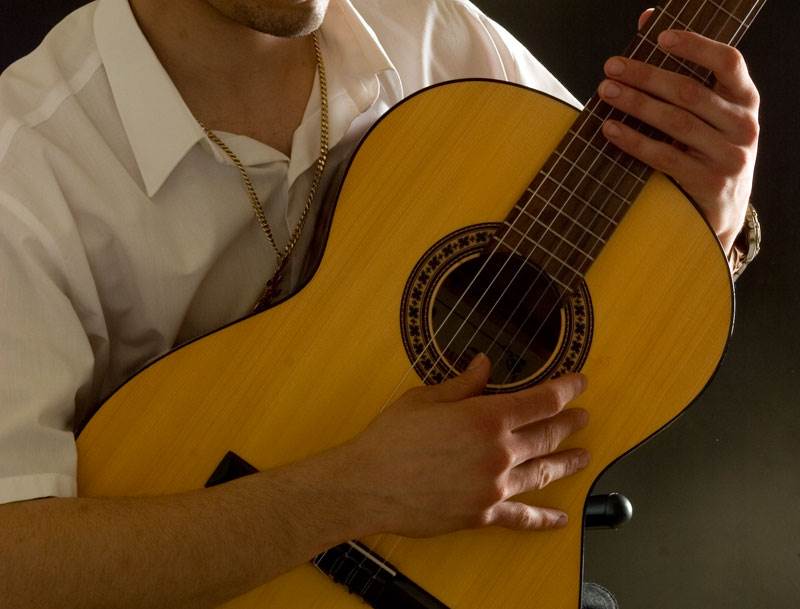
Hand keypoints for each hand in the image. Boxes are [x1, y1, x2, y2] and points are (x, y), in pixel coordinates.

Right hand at [340, 354, 589, 536]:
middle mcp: (498, 453)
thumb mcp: (425, 399)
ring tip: (584, 456)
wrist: (367, 485)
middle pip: (546, 436)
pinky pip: (522, 518)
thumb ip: (462, 384)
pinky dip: (544, 519)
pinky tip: (562, 519)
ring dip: (567, 462)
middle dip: (569, 423)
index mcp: (486, 418)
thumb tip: (485, 364)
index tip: (580, 383)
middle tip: (584, 417)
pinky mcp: (482, 515)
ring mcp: (494, 488)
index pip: (540, 401)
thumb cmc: (390, 438)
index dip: (565, 390)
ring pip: (542, 473)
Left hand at [598, 9, 759, 252]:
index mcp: (746, 100)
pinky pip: (664, 156)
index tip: (659, 37)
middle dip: (645, 76)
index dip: (695, 45)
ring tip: (605, 92)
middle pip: (689, 92)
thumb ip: (683, 70)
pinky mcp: (709, 183)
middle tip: (611, 68)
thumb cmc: (706, 151)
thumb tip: (647, 20)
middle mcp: (744, 125)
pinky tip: (610, 129)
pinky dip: (633, 141)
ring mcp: (729, 156)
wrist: (721, 212)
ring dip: (635, 104)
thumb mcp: (707, 114)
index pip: (728, 61)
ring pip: (675, 122)